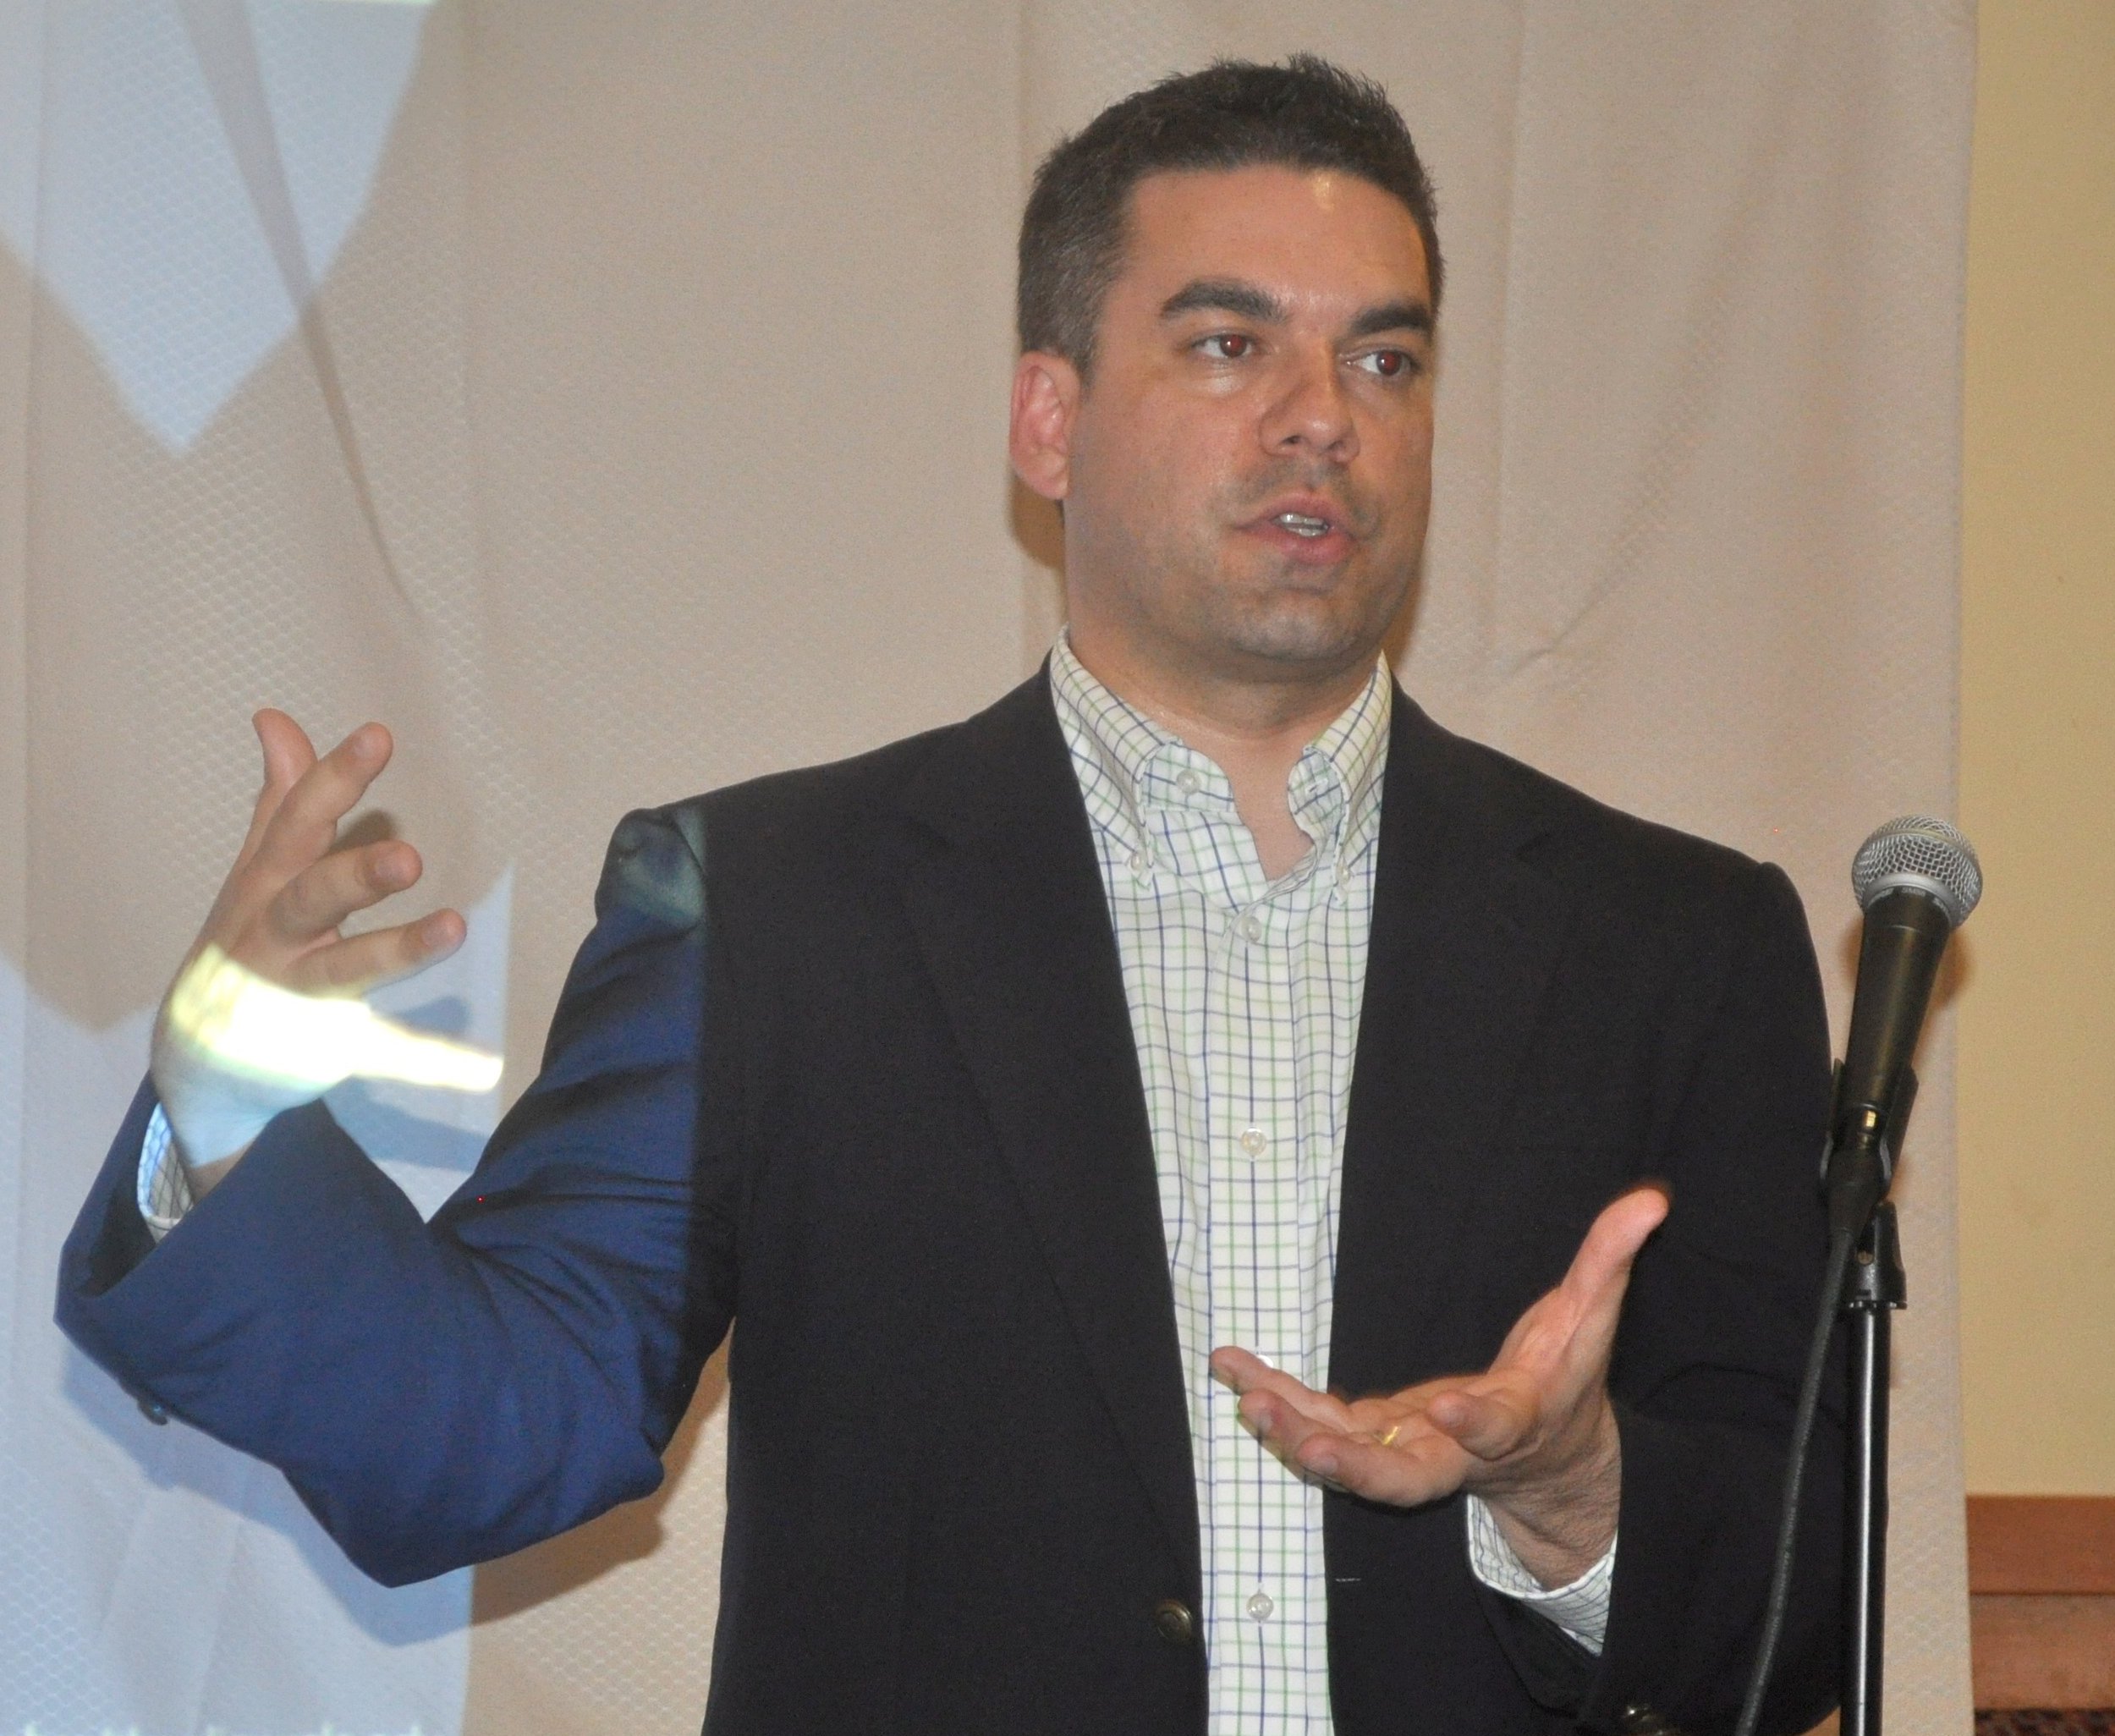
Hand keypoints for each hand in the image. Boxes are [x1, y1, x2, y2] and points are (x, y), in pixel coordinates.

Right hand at [150, 712, 468, 1183]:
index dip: (335, 779)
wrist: (197, 1060)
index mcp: (263, 886)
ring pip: (344, 971)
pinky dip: (430, 1061)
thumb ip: (281, 799)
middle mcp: (274, 937)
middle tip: (410, 855)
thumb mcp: (256, 871)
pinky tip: (482, 1066)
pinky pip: (381, 1052)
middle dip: (355, 874)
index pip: (298, 823)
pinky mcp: (326, 1045)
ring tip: (455, 928)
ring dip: (398, 949)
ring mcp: (296, 995)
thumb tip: (275, 718)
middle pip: (312, 898)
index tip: (379, 737)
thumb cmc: (245, 940)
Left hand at [1209, 1184, 1668, 1587]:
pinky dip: (1276, 1403)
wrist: (1541, 1458)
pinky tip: (1232, 1371)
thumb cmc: (1563, 1380)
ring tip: (1250, 1399)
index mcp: (1513, 1422)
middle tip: (1315, 1447)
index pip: (1496, 1427)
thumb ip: (1610, 1261)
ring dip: (1296, 1431)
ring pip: (1348, 1457)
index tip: (1454, 1407)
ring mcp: (1406, 1449)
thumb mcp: (1592, 1319)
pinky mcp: (1372, 1438)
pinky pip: (1316, 1427)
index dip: (1476, 1422)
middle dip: (1358, 1465)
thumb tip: (1651, 1200)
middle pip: (1405, 1476)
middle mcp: (1453, 1450)